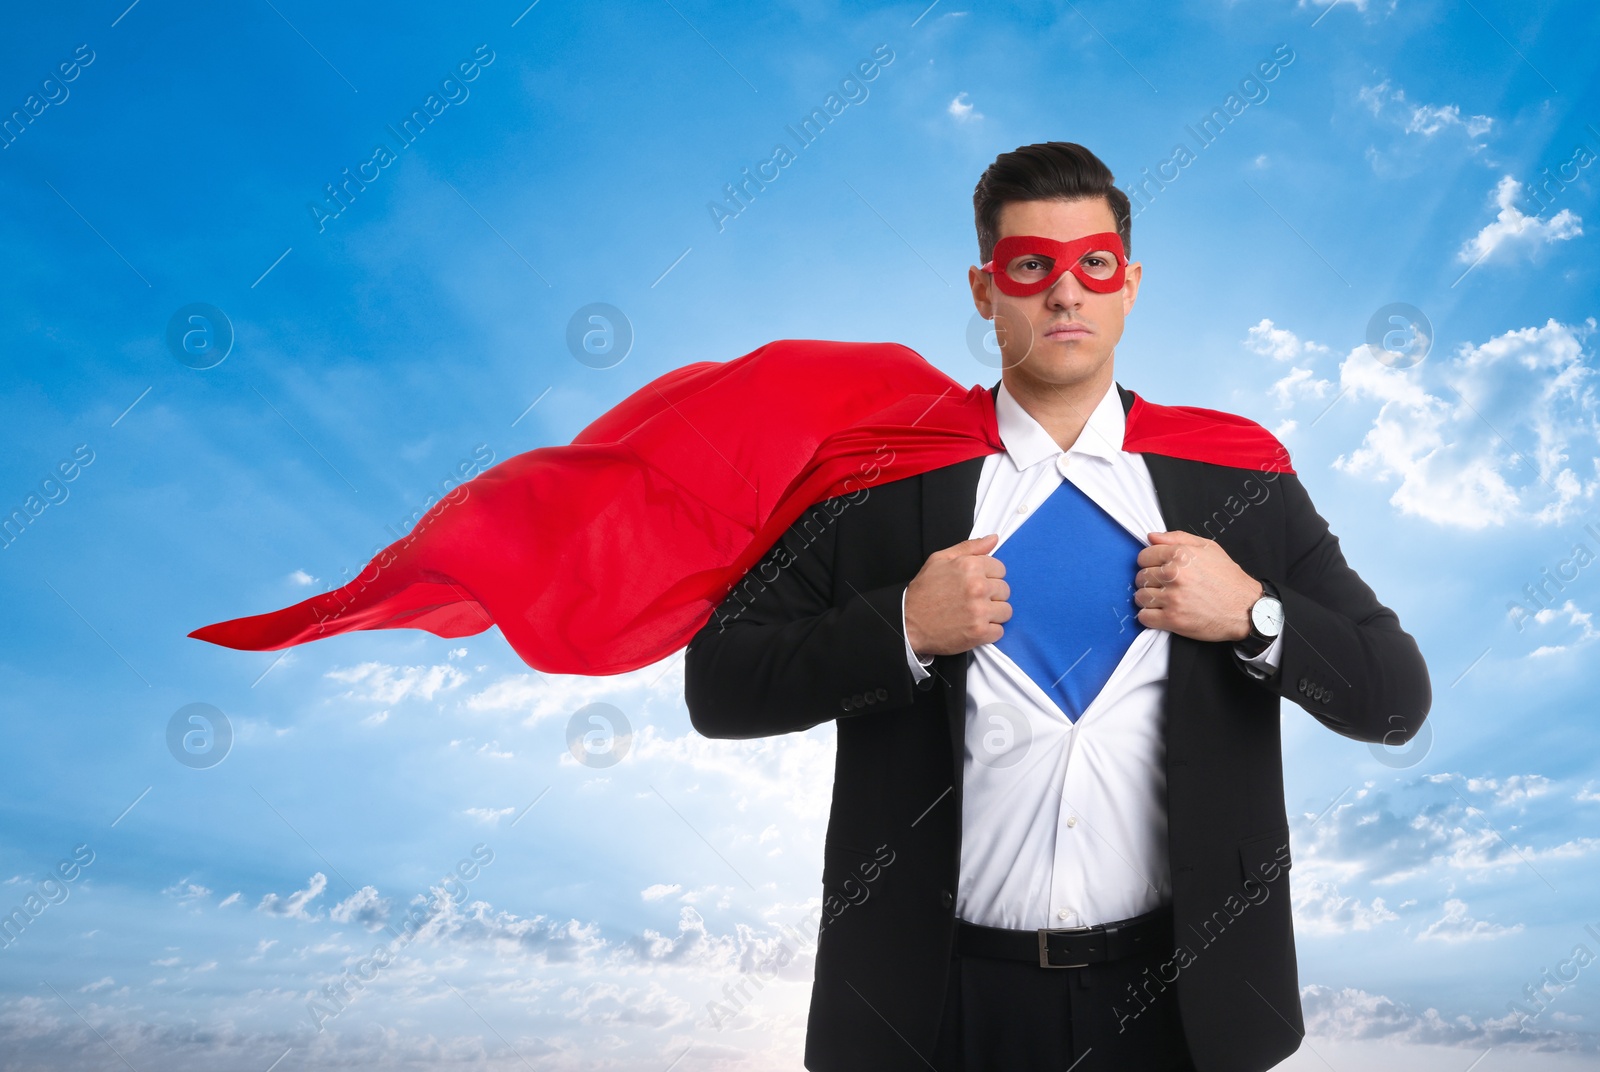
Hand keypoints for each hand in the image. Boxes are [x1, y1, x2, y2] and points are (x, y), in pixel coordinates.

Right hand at [904, 533, 1011, 656]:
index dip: (989, 577)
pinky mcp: (979, 632)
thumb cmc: (923, 593)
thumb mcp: (940, 559)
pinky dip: (989, 632)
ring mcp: (979, 611)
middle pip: (1005, 590)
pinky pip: (999, 631)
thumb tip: (992, 539)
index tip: (977, 584)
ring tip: (974, 614)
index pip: (1000, 569)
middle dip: (992, 595)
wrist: (907, 622)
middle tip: (973, 600)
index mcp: (970, 566)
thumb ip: (969, 547)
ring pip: (1006, 611)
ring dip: (993, 614)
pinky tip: (973, 626)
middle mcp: (977, 587)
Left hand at [1134, 531, 1260, 641]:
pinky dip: (1149, 616)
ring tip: (1162, 599)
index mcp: (1181, 555)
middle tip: (1163, 586)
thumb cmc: (1228, 579)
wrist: (1247, 609)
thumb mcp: (1209, 548)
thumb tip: (1152, 537)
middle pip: (1141, 577)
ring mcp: (1172, 598)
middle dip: (1149, 581)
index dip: (1149, 563)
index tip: (1157, 569)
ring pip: (1140, 597)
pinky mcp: (1173, 620)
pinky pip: (1144, 617)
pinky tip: (1161, 613)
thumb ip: (1178, 538)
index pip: (1144, 556)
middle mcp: (1174, 575)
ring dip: (1148, 599)